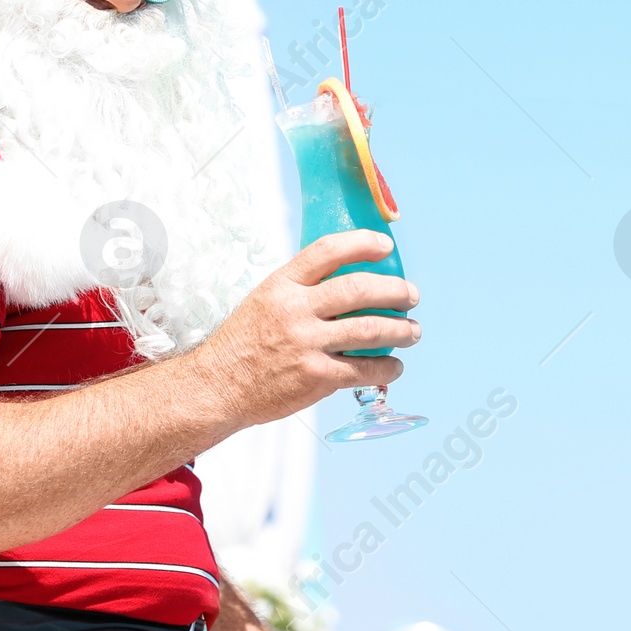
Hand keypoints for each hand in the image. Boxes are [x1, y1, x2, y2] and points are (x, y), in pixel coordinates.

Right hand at [187, 232, 419, 431]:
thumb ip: (300, 290)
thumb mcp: (264, 301)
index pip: (327, 251)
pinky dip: (386, 368)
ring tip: (412, 332)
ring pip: (369, 330)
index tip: (386, 246)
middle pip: (358, 289)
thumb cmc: (242, 344)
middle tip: (410, 297)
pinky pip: (362, 370)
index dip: (362, 244)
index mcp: (282, 285)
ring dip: (400, 330)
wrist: (218, 386)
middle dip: (395, 291)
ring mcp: (306, 344)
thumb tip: (345, 284)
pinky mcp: (315, 376)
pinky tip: (394, 367)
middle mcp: (296, 310)